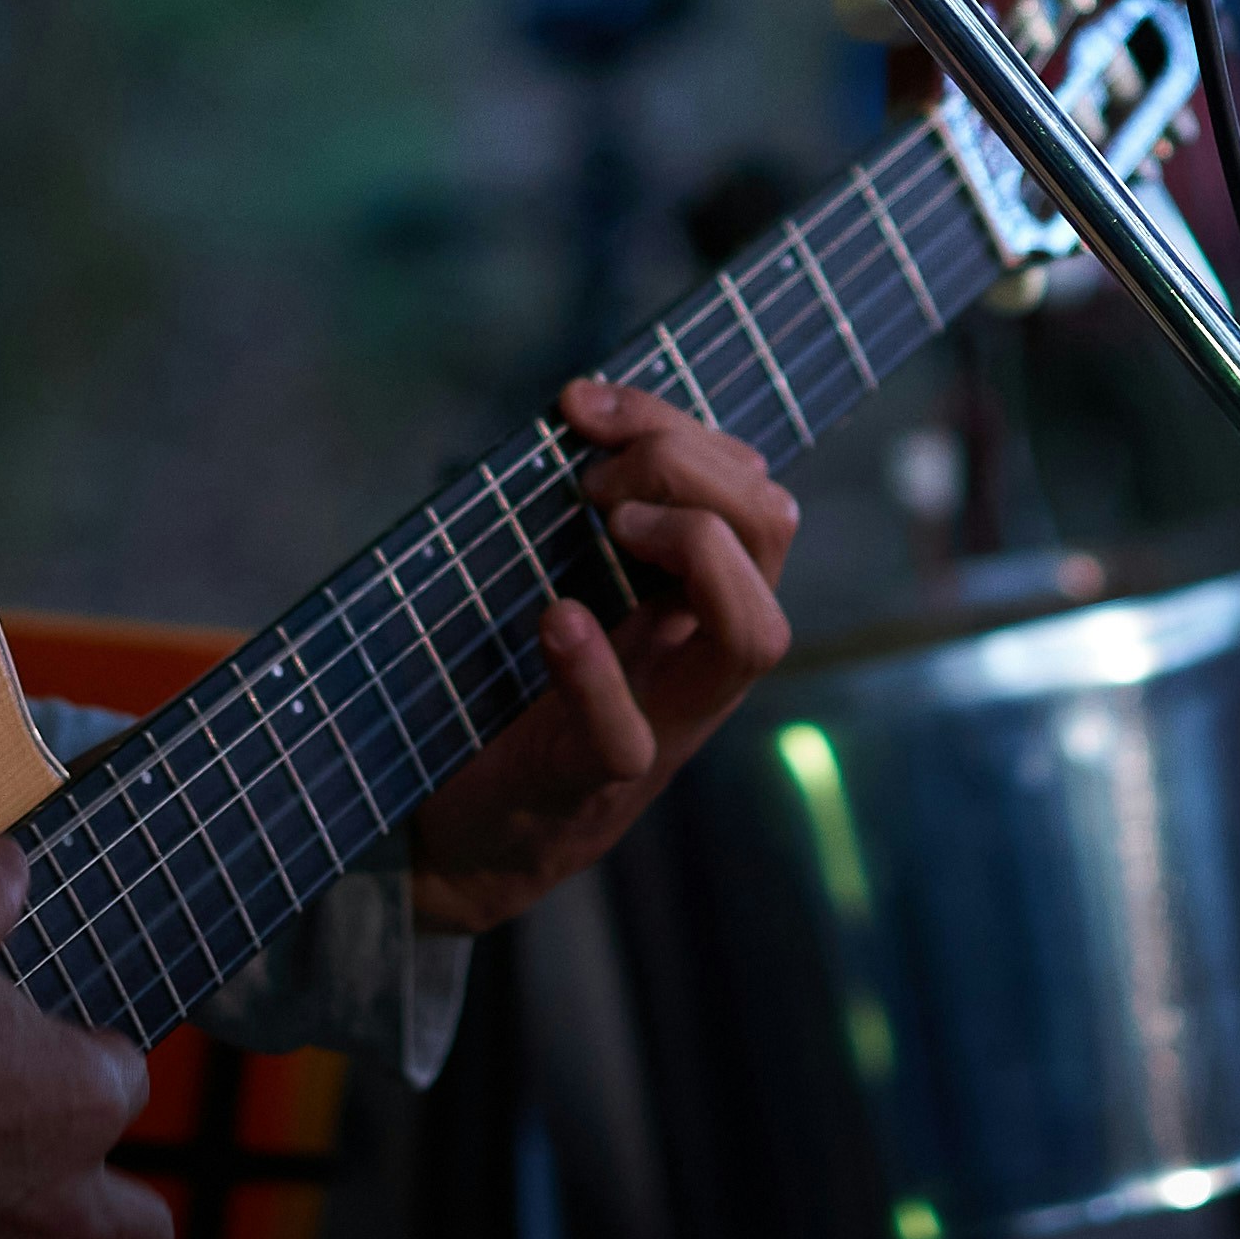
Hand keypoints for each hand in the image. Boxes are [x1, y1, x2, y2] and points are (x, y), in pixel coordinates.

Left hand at [407, 379, 799, 935]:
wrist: (468, 835)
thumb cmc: (515, 693)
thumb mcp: (563, 585)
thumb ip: (589, 516)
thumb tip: (583, 407)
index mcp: (697, 598)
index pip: (747, 485)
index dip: (673, 422)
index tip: (579, 403)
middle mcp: (699, 655)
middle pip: (771, 534)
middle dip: (690, 467)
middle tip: (593, 482)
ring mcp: (661, 724)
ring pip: (754, 636)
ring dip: (693, 549)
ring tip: (611, 525)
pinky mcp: (594, 786)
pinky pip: (627, 736)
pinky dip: (593, 673)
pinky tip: (555, 621)